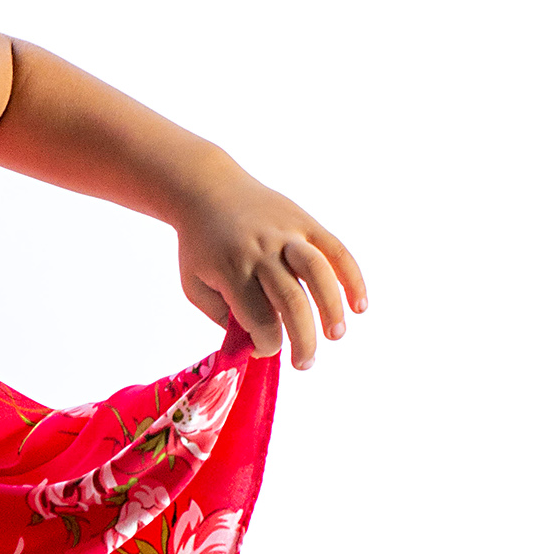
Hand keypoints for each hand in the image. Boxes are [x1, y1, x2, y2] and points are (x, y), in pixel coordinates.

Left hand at [175, 163, 366, 368]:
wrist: (208, 190)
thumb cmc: (201, 246)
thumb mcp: (193, 284)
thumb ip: (220, 315)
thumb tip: (254, 342)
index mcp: (231, 270)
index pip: (258, 318)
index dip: (267, 343)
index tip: (266, 349)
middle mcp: (261, 252)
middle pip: (290, 300)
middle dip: (302, 339)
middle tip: (306, 363)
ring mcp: (286, 234)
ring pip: (317, 272)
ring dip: (331, 308)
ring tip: (336, 335)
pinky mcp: (305, 222)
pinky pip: (335, 250)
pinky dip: (352, 278)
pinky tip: (359, 305)